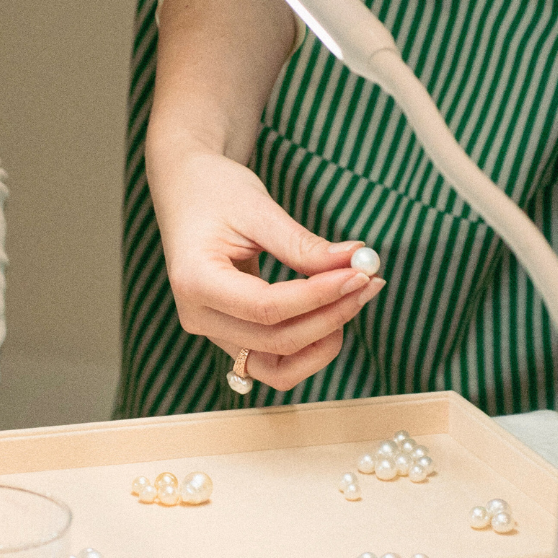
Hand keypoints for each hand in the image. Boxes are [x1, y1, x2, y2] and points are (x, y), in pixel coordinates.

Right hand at [152, 149, 385, 391]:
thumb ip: (303, 244)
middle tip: (369, 280)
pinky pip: (273, 362)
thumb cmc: (215, 190)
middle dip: (331, 316)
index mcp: (195, 281)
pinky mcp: (229, 335)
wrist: (187, 189)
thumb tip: (356, 262)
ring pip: (276, 367)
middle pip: (276, 341)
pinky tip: (331, 314)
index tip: (360, 273)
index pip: (267, 308)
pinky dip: (308, 347)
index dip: (320, 296)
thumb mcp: (258, 208)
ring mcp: (211, 331)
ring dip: (321, 343)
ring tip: (352, 301)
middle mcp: (197, 316)